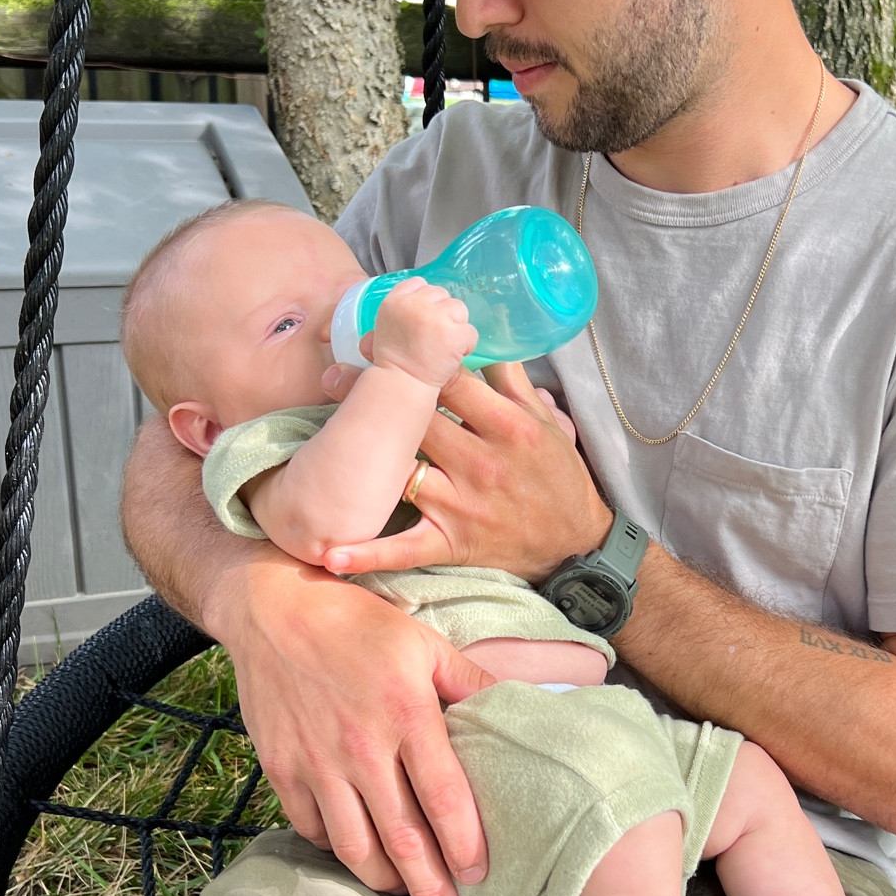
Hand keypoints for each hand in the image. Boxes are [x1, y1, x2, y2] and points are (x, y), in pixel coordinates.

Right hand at [211, 555, 492, 895]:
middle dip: (429, 888)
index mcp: (407, 714)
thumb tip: (519, 706)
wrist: (273, 608)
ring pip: (354, 846)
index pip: (444, 798)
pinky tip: (358, 855)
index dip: (465, 846)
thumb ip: (471, 682)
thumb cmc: (359, 623)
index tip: (479, 876)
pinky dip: (337, 850)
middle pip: (403, 838)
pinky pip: (312, 828)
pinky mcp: (281, 768)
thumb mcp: (425, 642)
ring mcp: (317, 762)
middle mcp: (362, 747)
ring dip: (383, 880)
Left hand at [321, 361, 611, 578]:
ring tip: (320, 438)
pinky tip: (330, 553)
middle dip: (372, 394)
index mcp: (509, 427)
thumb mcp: (548, 424)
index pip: (452, 382)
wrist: (575, 546)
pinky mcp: (451, 543)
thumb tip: (479, 341)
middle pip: (416, 420)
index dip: (413, 360)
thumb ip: (512, 383)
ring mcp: (462, 505)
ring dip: (359, 458)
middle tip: (331, 374)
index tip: (379, 345)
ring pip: (402, 472)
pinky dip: (368, 554)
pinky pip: (404, 549)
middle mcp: (482, 463)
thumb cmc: (558, 478)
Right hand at [370, 278, 477, 388]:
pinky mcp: (453, 333)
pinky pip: (471, 332)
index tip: (427, 319)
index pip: (420, 284)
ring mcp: (435, 317)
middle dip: (443, 314)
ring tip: (442, 347)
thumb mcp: (387, 325)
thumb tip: (426, 302)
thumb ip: (404, 308)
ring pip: (459, 310)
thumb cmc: (395, 361)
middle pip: (442, 295)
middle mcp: (415, 303)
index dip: (428, 301)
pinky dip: (466, 345)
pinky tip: (451, 356)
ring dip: (456, 327)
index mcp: (395, 300)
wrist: (402, 383)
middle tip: (434, 337)